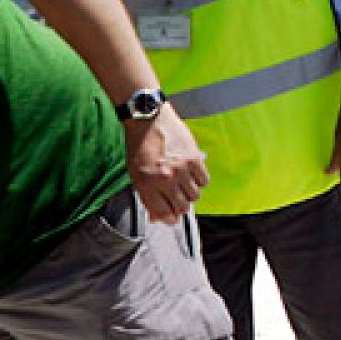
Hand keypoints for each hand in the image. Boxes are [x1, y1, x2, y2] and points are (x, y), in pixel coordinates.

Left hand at [125, 105, 208, 223]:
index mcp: (147, 185)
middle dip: (179, 206)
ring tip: (182, 183)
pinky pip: (204, 181)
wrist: (148, 120)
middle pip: (182, 207)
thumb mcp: (135, 175)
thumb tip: (156, 219)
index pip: (164, 214)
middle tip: (176, 197)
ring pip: (195, 196)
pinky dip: (199, 181)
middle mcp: (165, 179)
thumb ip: (147, 198)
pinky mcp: (194, 158)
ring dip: (190, 193)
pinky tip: (191, 174)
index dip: (169, 219)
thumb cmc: (139, 147)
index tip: (171, 217)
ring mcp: (181, 169)